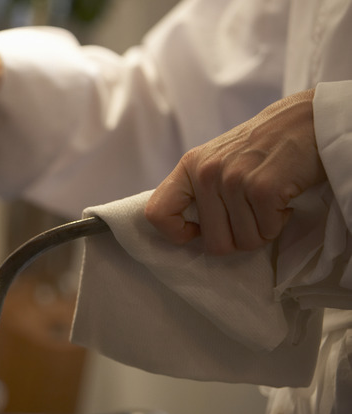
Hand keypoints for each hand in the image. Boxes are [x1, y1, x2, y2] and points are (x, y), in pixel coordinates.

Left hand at [144, 89, 326, 254]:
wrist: (306, 120)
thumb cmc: (262, 146)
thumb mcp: (217, 160)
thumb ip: (199, 190)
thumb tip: (188, 232)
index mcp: (189, 166)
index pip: (156, 213)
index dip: (176, 234)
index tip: (199, 231)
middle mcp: (206, 173)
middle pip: (213, 243)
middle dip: (238, 238)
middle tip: (252, 215)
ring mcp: (233, 180)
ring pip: (245, 242)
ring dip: (263, 229)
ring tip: (269, 202)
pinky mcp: (262, 188)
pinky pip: (267, 232)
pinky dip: (280, 223)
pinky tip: (283, 199)